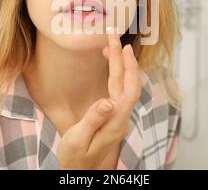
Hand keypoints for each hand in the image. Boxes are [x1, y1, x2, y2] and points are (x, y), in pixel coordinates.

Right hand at [56, 27, 142, 168]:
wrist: (81, 171)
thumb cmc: (77, 157)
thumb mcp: (78, 140)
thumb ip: (93, 120)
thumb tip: (108, 101)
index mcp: (115, 122)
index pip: (129, 90)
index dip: (129, 68)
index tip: (124, 48)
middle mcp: (120, 116)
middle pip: (127, 83)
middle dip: (122, 58)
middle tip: (113, 35)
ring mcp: (117, 115)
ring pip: (122, 84)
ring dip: (118, 63)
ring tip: (110, 44)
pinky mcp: (111, 114)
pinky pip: (116, 88)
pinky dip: (114, 73)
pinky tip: (109, 64)